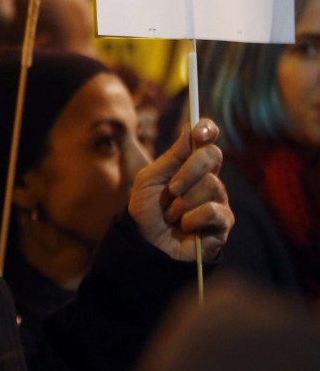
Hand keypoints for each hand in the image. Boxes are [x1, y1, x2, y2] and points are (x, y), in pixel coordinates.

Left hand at [127, 119, 232, 261]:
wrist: (146, 242)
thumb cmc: (146, 209)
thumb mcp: (150, 178)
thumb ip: (171, 156)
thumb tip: (190, 128)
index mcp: (190, 164)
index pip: (207, 139)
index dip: (207, 130)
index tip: (199, 132)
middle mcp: (209, 178)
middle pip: (213, 156)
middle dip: (188, 170)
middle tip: (171, 189)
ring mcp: (219, 199)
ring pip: (211, 185)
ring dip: (183, 202)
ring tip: (172, 215)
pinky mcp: (224, 223)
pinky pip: (213, 211)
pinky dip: (192, 219)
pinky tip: (185, 226)